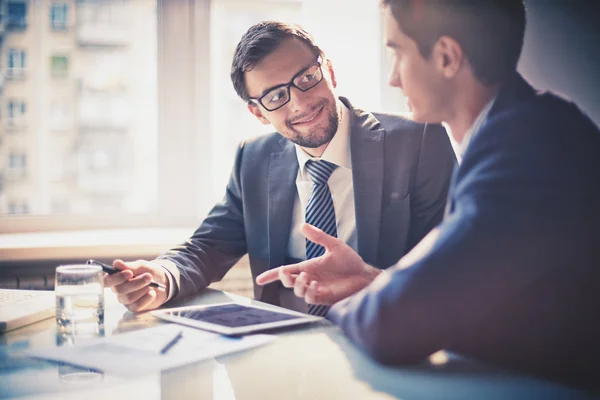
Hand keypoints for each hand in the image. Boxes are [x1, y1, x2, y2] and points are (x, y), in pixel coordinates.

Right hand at [104, 259, 169, 311]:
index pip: (107, 280)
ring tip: (151, 283)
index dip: (117, 278)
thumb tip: (116, 263)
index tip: (129, 273)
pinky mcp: (133, 307)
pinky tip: (152, 293)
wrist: (164, 282)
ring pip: (129, 298)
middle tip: (148, 276)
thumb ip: (130, 266)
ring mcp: (125, 299)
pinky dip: (147, 298)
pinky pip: (137, 305)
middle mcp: (118, 289)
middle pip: (120, 290)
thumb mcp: (143, 266)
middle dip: (136, 283)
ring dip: (143, 289)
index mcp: (116, 277)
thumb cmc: (150, 272)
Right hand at [256, 223, 380, 304]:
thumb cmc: (350, 261)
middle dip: (285, 279)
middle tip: (290, 274)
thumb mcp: (333, 245)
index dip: (272, 276)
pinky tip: (317, 286)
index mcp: (308, 267)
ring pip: (297, 291)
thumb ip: (318, 236)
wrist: (364, 275)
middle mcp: (310, 279)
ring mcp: (316, 289)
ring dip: (299, 285)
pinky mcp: (325, 298)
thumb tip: (302, 225)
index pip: (286, 271)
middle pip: (288, 282)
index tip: (259, 279)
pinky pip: (310, 298)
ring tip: (309, 279)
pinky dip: (310, 293)